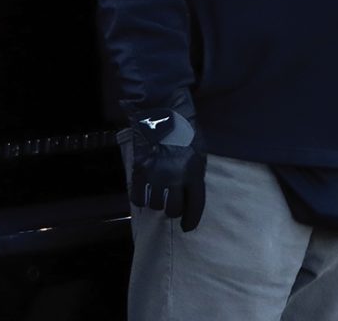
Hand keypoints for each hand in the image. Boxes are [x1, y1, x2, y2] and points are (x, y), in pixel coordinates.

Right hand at [128, 92, 205, 231]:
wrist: (162, 111)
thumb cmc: (185, 129)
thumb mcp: (199, 151)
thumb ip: (196, 173)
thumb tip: (190, 193)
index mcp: (195, 171)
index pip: (195, 206)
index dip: (191, 220)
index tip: (187, 226)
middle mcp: (176, 178)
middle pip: (173, 210)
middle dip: (173, 210)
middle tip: (172, 203)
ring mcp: (156, 175)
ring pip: (155, 206)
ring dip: (157, 202)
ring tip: (159, 192)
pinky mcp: (140, 171)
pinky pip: (138, 198)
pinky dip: (142, 198)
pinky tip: (145, 192)